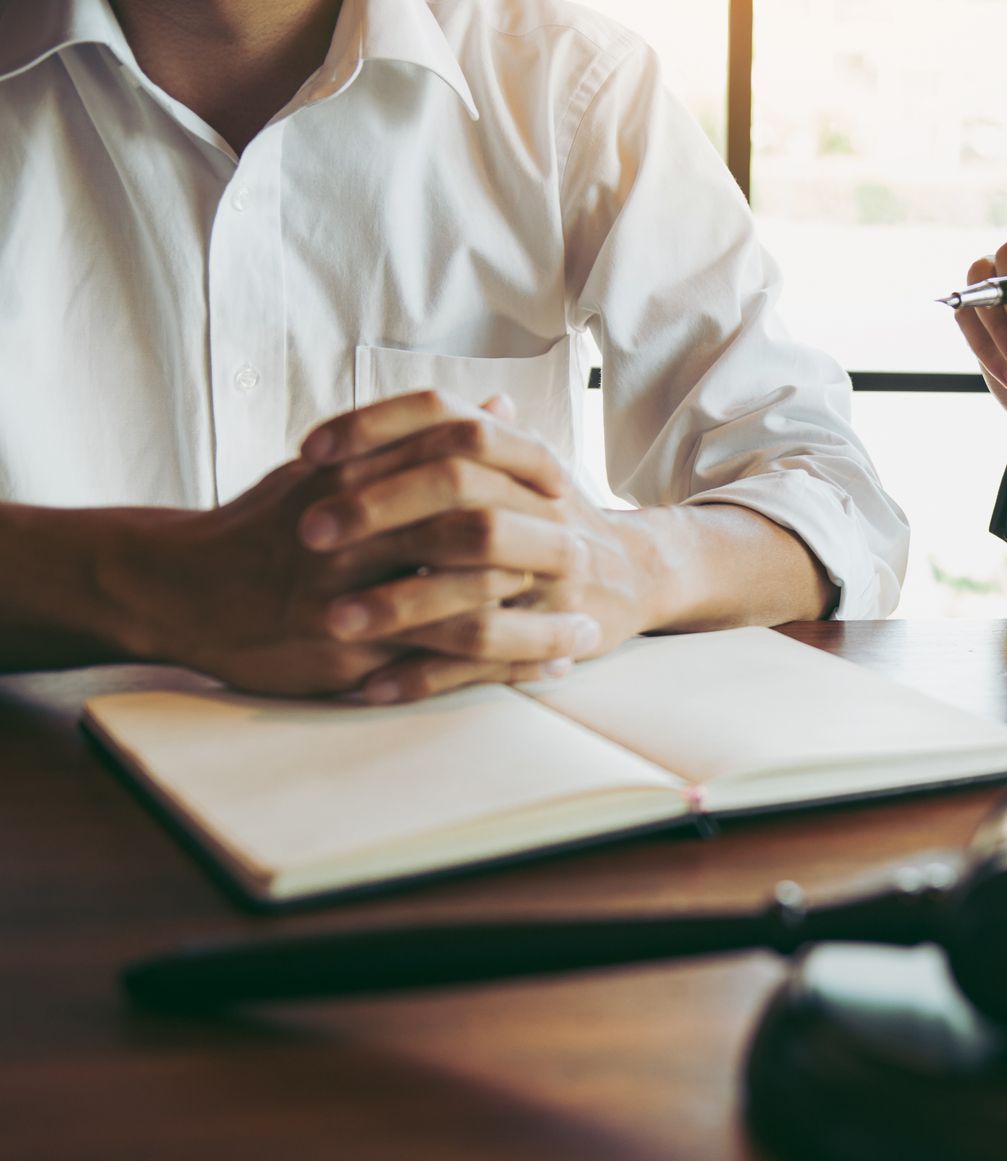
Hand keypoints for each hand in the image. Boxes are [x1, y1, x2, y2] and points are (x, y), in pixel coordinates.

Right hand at [134, 393, 604, 699]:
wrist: (182, 587)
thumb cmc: (273, 524)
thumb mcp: (339, 466)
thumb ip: (422, 435)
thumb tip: (499, 405)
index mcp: (358, 477)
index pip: (459, 467)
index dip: (525, 484)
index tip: (574, 498)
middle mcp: (354, 533)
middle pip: (473, 536)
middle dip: (540, 554)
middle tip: (590, 565)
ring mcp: (347, 597)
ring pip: (461, 610)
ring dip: (531, 628)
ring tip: (581, 636)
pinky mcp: (342, 655)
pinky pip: (433, 667)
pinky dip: (492, 673)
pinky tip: (536, 673)